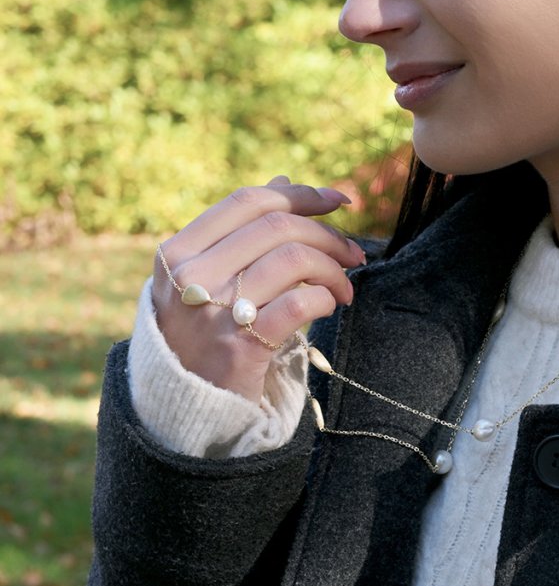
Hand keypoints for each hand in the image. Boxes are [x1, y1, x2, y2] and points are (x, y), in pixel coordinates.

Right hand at [151, 176, 362, 401]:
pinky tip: (330, 303)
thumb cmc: (204, 327)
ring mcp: (213, 310)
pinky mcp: (241, 345)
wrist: (184, 403)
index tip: (336, 201)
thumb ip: (241, 229)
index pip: (248, 201)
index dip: (300, 194)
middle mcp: (190, 276)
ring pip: (295, 259)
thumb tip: (281, 182)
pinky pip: (301, 301)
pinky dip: (326, 296)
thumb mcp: (206, 274)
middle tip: (353, 253)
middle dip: (328, 234)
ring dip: (334, 268)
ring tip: (344, 285)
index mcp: (179, 251)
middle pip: (278, 226)